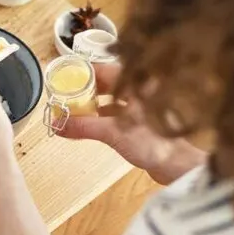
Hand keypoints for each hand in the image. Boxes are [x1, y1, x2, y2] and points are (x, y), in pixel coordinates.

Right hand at [58, 63, 206, 183]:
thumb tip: (57, 124)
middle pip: (105, 83)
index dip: (82, 71)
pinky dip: (101, 115)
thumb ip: (83, 126)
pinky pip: (115, 112)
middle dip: (84, 89)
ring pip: (110, 98)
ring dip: (92, 103)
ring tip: (72, 109)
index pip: (102, 68)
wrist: (176, 165)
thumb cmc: (153, 143)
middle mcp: (138, 90)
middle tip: (64, 95)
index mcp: (135, 83)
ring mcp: (139, 106)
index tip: (64, 77)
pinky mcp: (139, 122)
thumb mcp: (112, 132)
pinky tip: (88, 123)